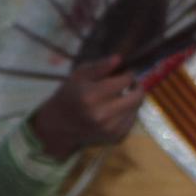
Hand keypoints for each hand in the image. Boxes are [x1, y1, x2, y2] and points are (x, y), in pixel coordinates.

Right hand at [29, 57, 144, 159]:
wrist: (59, 125)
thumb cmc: (69, 95)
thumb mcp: (79, 75)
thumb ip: (100, 66)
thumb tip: (119, 58)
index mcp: (91, 96)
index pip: (125, 81)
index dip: (128, 74)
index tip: (126, 72)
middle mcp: (102, 114)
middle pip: (137, 97)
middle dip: (136, 87)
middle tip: (130, 83)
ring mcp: (110, 128)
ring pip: (136, 108)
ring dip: (132, 100)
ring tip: (121, 96)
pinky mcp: (114, 137)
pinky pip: (132, 120)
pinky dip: (128, 112)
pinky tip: (117, 109)